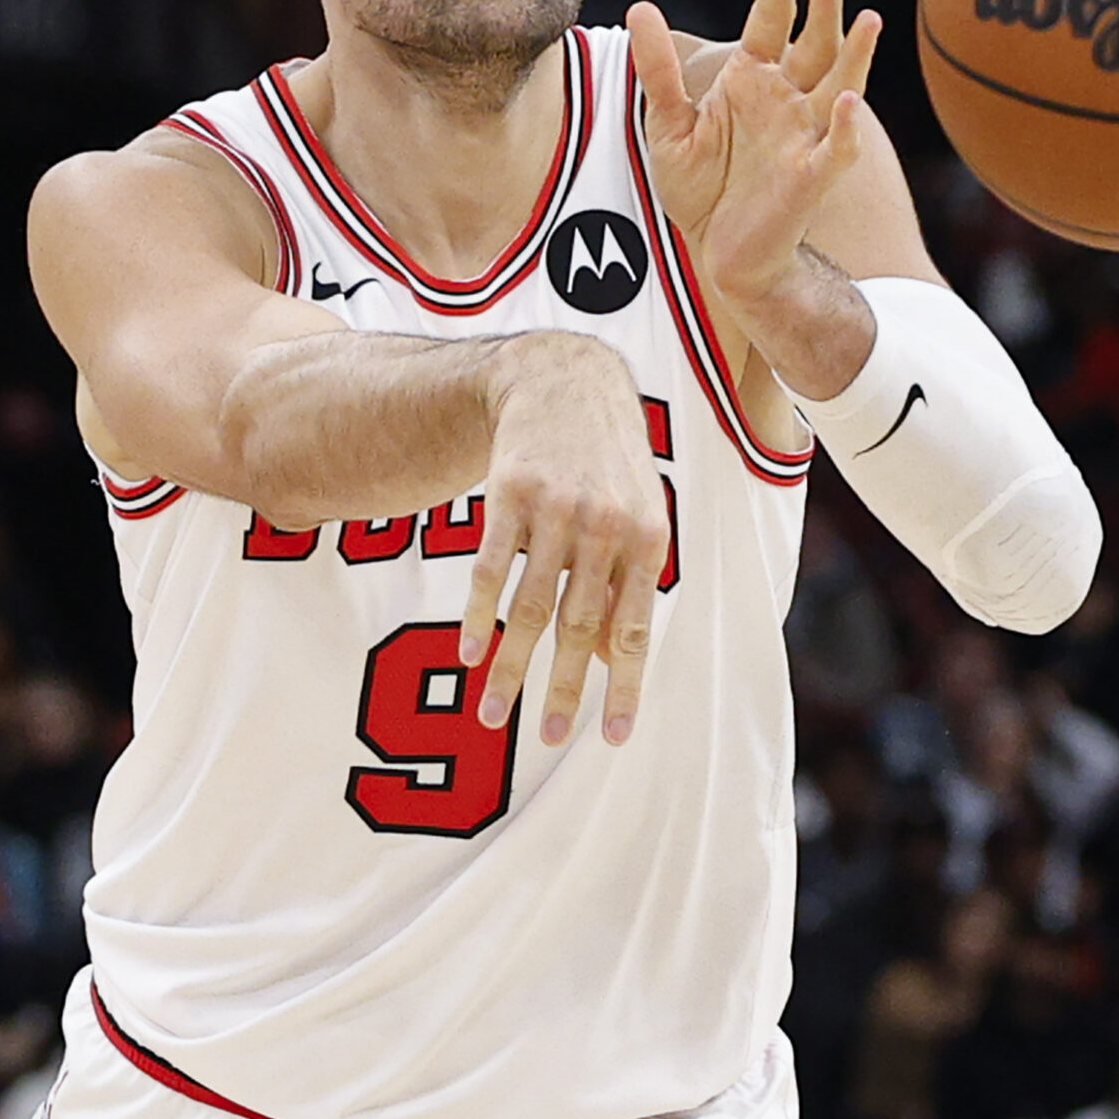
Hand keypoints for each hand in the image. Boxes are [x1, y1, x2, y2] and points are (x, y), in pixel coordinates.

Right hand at [462, 333, 671, 747]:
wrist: (563, 381)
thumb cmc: (608, 461)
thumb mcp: (640, 511)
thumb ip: (630, 579)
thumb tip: (618, 657)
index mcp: (648, 538)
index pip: (635, 629)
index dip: (623, 686)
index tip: (611, 737)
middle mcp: (605, 526)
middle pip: (580, 626)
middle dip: (563, 688)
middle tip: (548, 738)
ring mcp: (556, 509)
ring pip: (530, 606)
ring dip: (510, 666)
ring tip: (493, 714)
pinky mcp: (509, 493)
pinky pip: (490, 569)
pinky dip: (480, 616)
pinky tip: (470, 653)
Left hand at [628, 0, 880, 306]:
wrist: (718, 251)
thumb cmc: (700, 187)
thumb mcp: (667, 124)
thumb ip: (658, 69)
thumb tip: (640, 8)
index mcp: (752, 79)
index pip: (772, 21)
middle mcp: (786, 100)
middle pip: (814, 45)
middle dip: (824, 10)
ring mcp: (804, 136)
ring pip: (839, 86)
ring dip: (856, 56)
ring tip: (869, 19)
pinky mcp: (811, 177)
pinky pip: (835, 149)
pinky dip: (846, 128)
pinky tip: (851, 103)